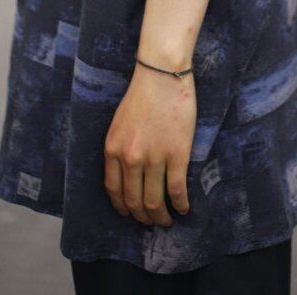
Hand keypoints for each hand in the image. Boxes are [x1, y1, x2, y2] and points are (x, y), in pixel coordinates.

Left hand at [103, 61, 195, 225]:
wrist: (161, 74)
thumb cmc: (142, 94)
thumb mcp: (119, 123)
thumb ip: (120, 148)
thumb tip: (128, 174)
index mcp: (113, 149)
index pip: (114, 190)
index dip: (122, 207)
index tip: (130, 213)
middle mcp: (130, 158)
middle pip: (134, 200)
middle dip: (142, 216)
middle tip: (151, 221)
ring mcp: (153, 158)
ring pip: (155, 201)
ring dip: (161, 216)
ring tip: (167, 221)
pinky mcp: (176, 154)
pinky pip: (176, 189)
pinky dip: (180, 204)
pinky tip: (184, 208)